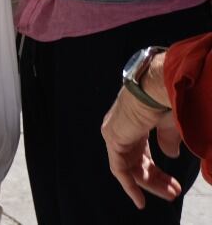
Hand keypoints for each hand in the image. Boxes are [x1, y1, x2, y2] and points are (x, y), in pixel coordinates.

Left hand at [102, 59, 183, 209]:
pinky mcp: (113, 139)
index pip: (143, 152)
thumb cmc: (165, 99)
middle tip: (174, 193)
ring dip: (149, 184)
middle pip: (137, 161)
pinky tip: (140, 200)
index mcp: (135, 122)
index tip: (174, 186)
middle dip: (156, 179)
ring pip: (130, 167)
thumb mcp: (170, 123)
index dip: (157, 170)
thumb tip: (170, 154)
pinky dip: (129, 185)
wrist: (155, 88)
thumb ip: (168, 139)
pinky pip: (118, 169)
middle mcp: (122, 128)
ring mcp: (115, 133)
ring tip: (171, 195)